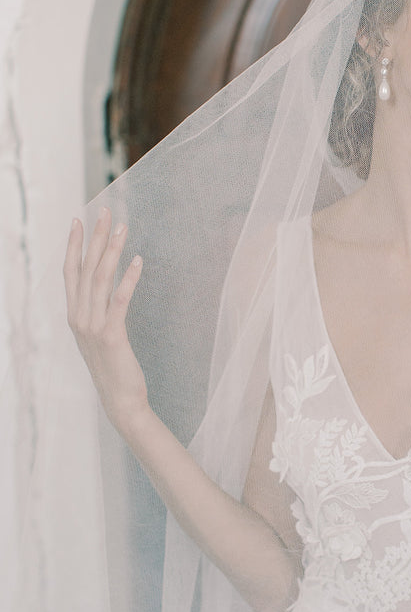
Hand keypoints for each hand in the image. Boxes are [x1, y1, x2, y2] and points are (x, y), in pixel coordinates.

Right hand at [63, 207, 148, 433]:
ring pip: (100, 279)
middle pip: (85, 268)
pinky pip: (119, 300)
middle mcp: (79, 317)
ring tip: (123, 228)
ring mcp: (93, 326)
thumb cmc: (114, 367)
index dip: (75, 245)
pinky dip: (128, 278)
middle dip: (95, 238)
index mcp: (74, 315)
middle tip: (105, 211)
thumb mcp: (99, 335)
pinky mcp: (112, 335)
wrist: (120, 399)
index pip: (71, 272)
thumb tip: (102, 289)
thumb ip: (97, 312)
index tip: (79, 220)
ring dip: (112, 251)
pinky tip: (138, 260)